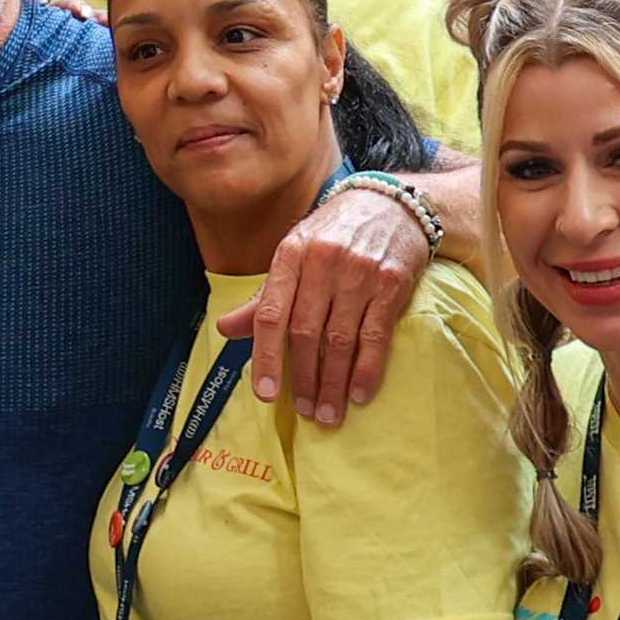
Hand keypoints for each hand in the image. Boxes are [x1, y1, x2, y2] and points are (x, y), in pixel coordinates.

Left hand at [238, 181, 432, 427]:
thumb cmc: (335, 234)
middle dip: (302, 379)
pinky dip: (367, 370)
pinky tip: (359, 395)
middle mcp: (322, 262)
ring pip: (339, 340)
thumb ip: (264, 296)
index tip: (265, 394)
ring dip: (333, 384)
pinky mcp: (392, 283)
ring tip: (328, 414)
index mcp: (290, 255)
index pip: (270, 312)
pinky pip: (376, 336)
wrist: (394, 205)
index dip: (265, 356)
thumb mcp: (294, 253)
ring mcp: (359, 273)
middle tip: (305, 413)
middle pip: (305, 332)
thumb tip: (225, 329)